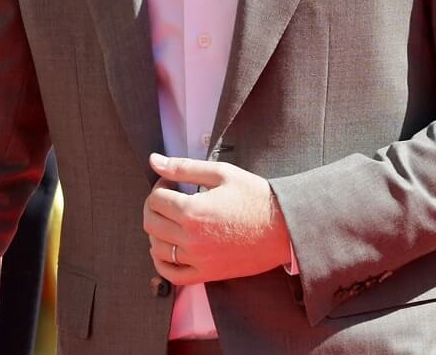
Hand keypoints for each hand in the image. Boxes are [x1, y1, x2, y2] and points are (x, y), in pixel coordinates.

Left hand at [143, 153, 290, 285]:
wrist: (283, 227)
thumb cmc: (255, 196)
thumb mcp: (221, 173)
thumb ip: (183, 167)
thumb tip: (153, 161)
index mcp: (193, 211)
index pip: (155, 199)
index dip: (160, 186)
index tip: (171, 183)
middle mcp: (191, 239)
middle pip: (151, 223)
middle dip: (153, 206)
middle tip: (168, 198)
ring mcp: (199, 260)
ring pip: (157, 249)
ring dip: (156, 231)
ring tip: (171, 220)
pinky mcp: (208, 274)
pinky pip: (172, 275)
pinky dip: (161, 262)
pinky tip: (167, 248)